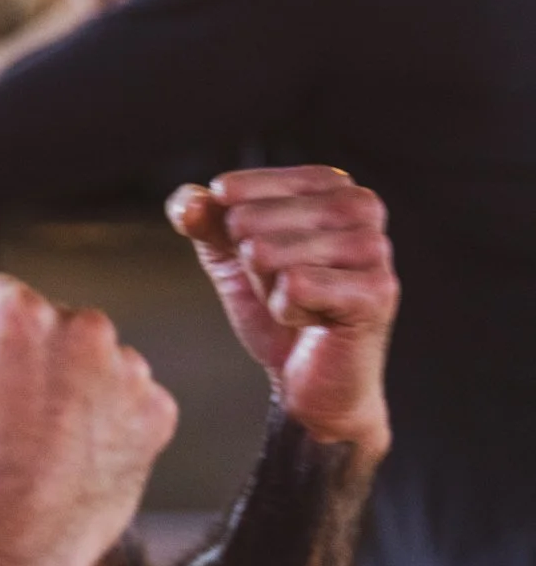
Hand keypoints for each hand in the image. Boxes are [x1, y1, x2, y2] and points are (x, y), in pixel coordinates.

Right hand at [0, 275, 177, 565]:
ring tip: (48, 440)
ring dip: (78, 384)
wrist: (13, 551)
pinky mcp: (156, 412)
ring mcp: (127, 371)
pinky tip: (78, 452)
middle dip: (37, 355)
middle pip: (55, 322)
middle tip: (14, 415)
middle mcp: (83, 328)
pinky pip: (130, 397)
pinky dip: (110, 418)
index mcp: (20, 312)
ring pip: (97, 358)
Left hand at [167, 166, 398, 456]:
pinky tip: (313, 322)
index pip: (239, 189)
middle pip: (248, 221)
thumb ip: (203, 220)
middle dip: (249, 266)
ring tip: (300, 304)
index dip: (226, 233)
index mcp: (329, 183)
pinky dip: (286, 311)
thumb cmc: (279, 311)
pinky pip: (294, 287)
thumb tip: (189, 203)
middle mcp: (360, 204)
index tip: (257, 259)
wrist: (309, 382)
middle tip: (285, 288)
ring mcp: (373, 246)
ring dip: (268, 289)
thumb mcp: (230, 257)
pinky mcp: (376, 290)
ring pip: (267, 252)